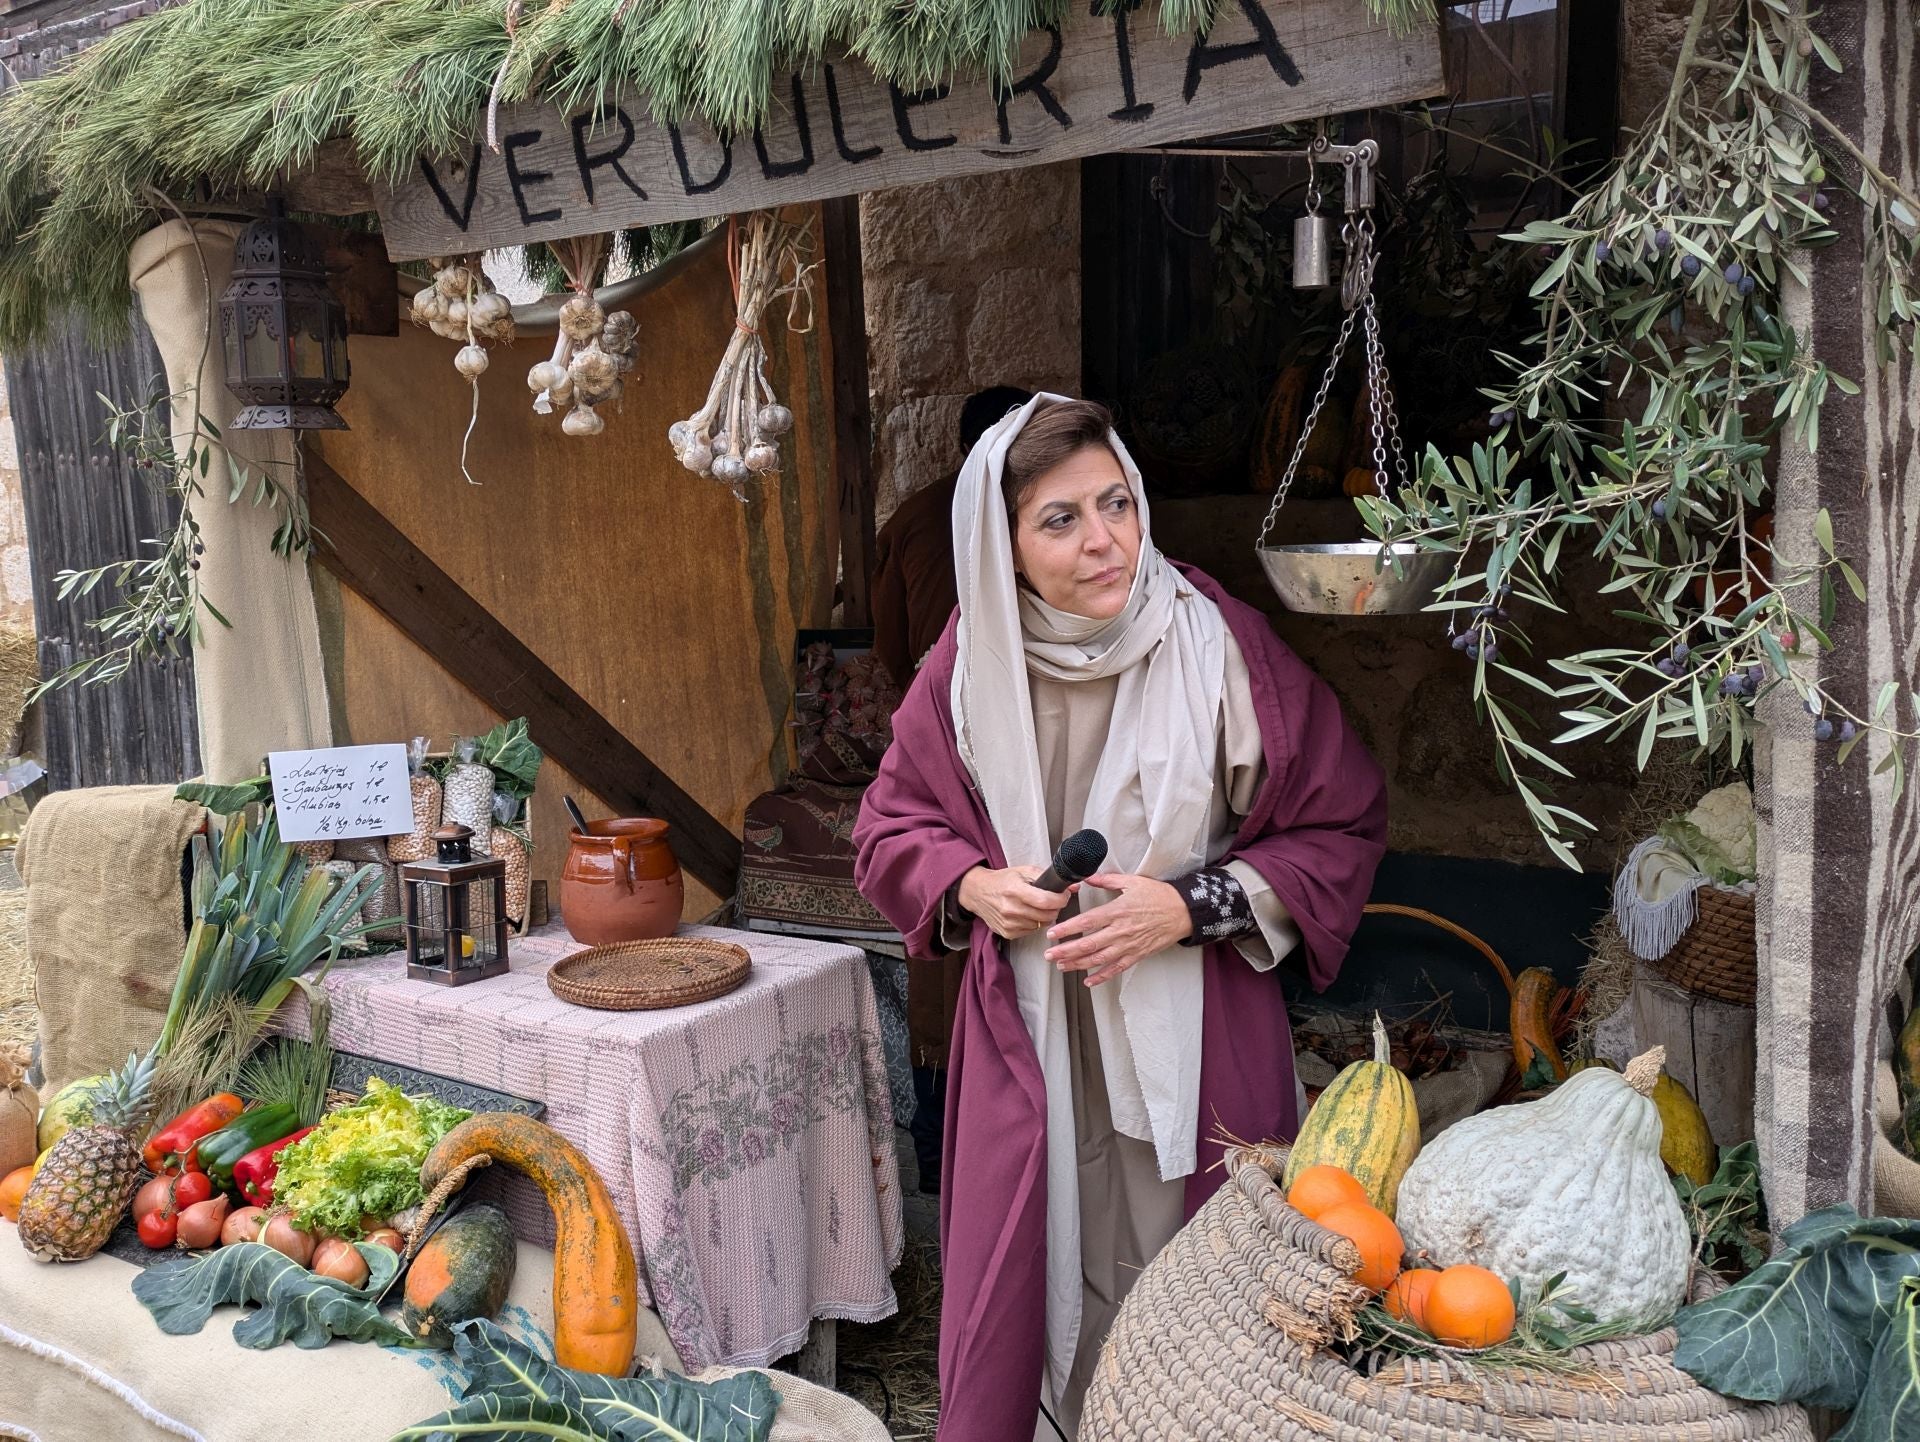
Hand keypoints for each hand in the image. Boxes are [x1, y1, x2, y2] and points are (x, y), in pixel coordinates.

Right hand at [957, 865, 1075, 940]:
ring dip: (1045, 917)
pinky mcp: (1007, 933)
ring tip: (1038, 906)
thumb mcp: (1023, 871)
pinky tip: (1027, 914)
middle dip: (1055, 908)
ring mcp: (1008, 923)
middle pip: (1046, 916)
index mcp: (1015, 890)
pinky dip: (1034, 924)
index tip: (1063, 896)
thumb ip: (1048, 877)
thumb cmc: (1001, 880)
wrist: (977, 892)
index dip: (1061, 899)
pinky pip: (1031, 931)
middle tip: (1053, 901)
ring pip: (1041, 925)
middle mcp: (1011, 909)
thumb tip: (1073, 886)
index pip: (1046, 901)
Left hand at [1044, 873, 1192, 985]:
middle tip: (1049, 955)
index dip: (1067, 930)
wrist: (1183, 912)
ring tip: (1061, 966)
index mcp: (1117, 911)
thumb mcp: (1132, 881)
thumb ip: (1107, 880)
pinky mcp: (1136, 956)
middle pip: (1088, 944)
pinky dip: (1101, 977)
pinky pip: (1116, 969)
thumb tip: (1087, 877)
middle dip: (1065, 951)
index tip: (1052, 934)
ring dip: (1078, 965)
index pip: (1086, 923)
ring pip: (1098, 960)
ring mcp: (1128, 946)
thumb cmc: (1158, 896)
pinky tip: (1088, 981)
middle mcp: (1120, 931)